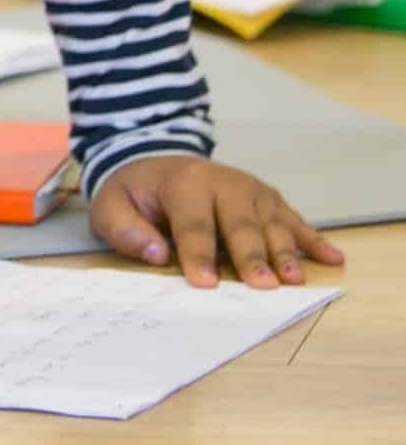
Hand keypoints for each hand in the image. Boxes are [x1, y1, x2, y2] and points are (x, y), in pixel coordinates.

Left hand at [89, 153, 344, 289]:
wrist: (157, 159)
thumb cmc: (136, 193)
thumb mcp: (111, 206)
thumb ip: (124, 229)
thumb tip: (155, 253)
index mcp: (183, 184)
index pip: (193, 224)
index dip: (198, 255)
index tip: (206, 283)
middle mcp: (223, 183)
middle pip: (240, 225)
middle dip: (251, 256)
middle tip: (263, 286)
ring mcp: (251, 190)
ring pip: (272, 223)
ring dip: (286, 252)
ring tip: (295, 279)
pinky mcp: (268, 199)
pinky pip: (294, 220)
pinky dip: (314, 239)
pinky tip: (333, 258)